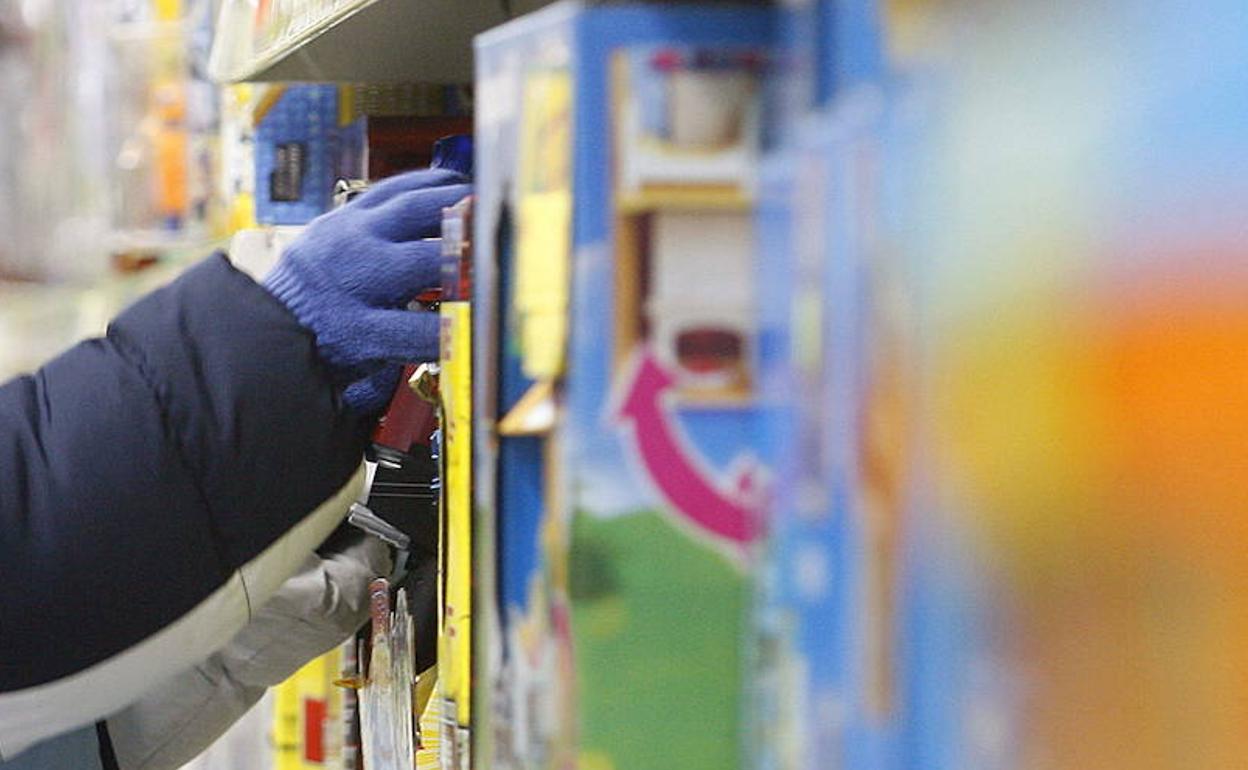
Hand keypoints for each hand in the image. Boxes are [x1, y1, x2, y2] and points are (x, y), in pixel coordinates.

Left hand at [263, 168, 469, 411]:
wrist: (276, 315)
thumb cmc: (331, 342)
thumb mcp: (370, 362)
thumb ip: (415, 349)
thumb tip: (468, 336)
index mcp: (353, 328)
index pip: (418, 330)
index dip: (458, 327)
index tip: (488, 321)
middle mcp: (351, 275)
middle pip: (422, 260)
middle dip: (466, 256)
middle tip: (502, 251)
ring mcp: (347, 235)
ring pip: (410, 207)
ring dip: (455, 205)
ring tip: (487, 206)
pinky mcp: (345, 212)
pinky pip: (393, 188)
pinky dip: (428, 183)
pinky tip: (455, 185)